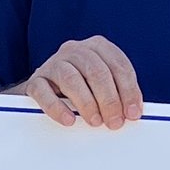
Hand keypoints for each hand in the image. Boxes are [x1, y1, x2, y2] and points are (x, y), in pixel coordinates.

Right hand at [24, 36, 144, 128]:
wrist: (44, 88)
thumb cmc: (81, 87)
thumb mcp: (102, 84)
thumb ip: (118, 93)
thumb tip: (132, 113)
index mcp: (97, 47)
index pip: (118, 65)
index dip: (129, 90)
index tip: (133, 113)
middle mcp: (75, 50)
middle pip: (96, 71)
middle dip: (109, 100)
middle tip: (114, 122)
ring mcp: (53, 63)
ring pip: (71, 79)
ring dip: (87, 103)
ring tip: (95, 121)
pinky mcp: (36, 80)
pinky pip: (43, 92)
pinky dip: (57, 107)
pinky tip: (68, 119)